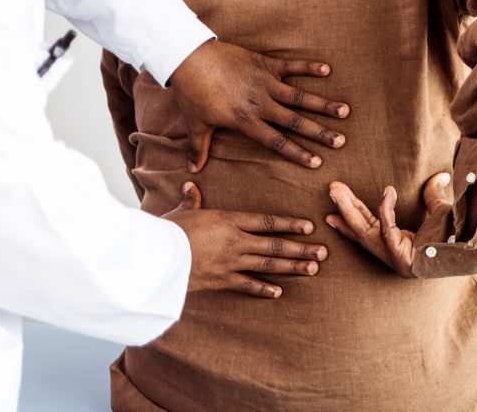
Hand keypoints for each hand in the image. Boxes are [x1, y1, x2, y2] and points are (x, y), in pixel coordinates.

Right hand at [163, 181, 327, 297]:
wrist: (153, 259)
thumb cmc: (166, 231)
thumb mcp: (181, 212)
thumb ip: (192, 200)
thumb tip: (190, 184)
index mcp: (228, 221)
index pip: (265, 221)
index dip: (288, 224)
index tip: (308, 226)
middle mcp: (235, 242)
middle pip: (275, 245)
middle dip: (301, 249)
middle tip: (323, 252)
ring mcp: (230, 263)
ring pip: (268, 265)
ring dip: (292, 267)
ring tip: (313, 269)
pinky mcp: (220, 281)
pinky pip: (247, 286)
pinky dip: (263, 289)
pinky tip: (279, 291)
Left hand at [168, 39, 350, 171]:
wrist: (188, 58)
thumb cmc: (192, 93)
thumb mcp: (195, 123)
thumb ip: (199, 148)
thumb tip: (193, 170)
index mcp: (245, 120)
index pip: (276, 141)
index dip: (297, 153)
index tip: (317, 161)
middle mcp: (260, 103)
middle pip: (295, 121)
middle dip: (320, 132)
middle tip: (341, 141)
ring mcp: (265, 82)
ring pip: (299, 96)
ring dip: (323, 104)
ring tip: (344, 111)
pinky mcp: (264, 63)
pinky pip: (291, 66)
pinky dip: (309, 67)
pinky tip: (327, 71)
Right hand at [325, 173, 452, 277]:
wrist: (475, 250)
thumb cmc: (460, 237)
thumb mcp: (441, 212)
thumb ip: (434, 195)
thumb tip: (439, 175)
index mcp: (401, 248)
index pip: (371, 233)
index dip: (350, 223)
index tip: (330, 215)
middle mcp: (395, 255)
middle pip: (363, 231)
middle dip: (345, 210)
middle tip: (331, 190)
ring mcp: (397, 258)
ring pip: (366, 231)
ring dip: (350, 209)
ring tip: (337, 190)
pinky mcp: (401, 257)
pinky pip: (387, 229)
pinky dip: (386, 210)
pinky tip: (387, 192)